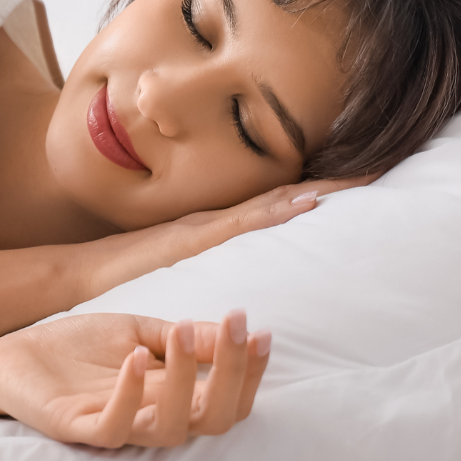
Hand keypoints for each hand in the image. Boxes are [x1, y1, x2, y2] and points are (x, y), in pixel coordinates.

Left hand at [0, 309, 270, 449]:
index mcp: (170, 398)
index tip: (258, 331)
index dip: (249, 373)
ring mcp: (116, 426)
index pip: (227, 400)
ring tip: (183, 333)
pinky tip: (137, 357)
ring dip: (187, 381)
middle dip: (233, 374)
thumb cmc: (75, 350)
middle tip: (236, 328)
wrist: (11, 358)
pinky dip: (130, 394)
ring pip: (171, 429)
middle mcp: (151, 418)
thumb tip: (231, 331)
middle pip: (213, 420)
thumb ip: (181, 337)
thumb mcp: (137, 332)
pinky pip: (114, 427)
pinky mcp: (79, 428)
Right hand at [74, 175, 374, 302]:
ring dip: (315, 193)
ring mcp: (205, 228)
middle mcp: (216, 222)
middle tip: (381, 172)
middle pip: (284, 198)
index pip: (277, 206)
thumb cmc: (125, 277)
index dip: (319, 195)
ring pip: (271, 203)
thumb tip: (245, 288)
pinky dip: (275, 211)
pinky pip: (241, 223)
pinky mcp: (191, 239)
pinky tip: (304, 204)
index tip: (365, 183)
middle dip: (332, 188)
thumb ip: (209, 269)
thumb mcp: (176, 271)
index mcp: (217, 230)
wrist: (79, 275)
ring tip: (358, 182)